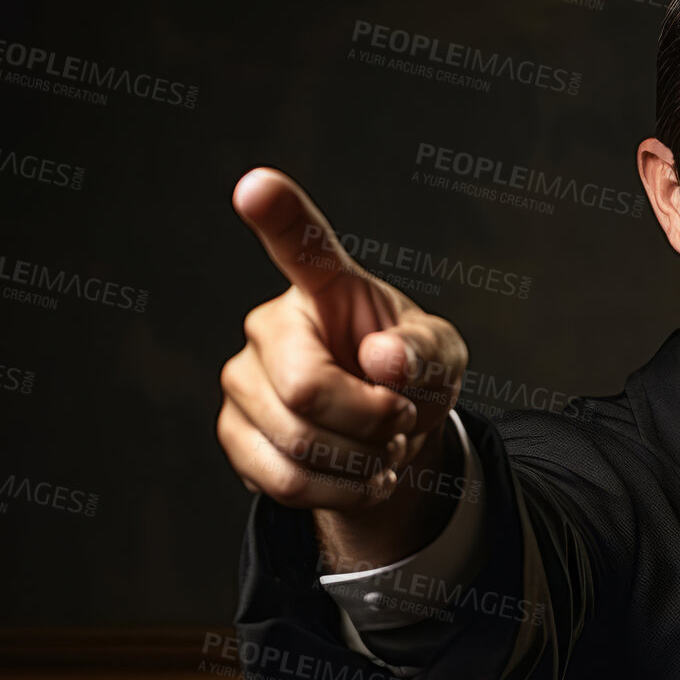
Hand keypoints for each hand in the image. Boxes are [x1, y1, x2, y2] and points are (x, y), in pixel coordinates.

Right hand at [218, 167, 467, 533]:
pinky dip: (341, 494)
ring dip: (361, 465)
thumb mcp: (441, 357)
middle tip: (399, 419)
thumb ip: (424, 352)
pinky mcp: (237, 436)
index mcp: (325, 288)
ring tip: (381, 447)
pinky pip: (285, 485)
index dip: (278, 215)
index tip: (256, 185)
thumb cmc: (412, 374)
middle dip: (371, 422)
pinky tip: (360, 476)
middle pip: (305, 392)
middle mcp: (269, 327)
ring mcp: (243, 382)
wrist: (392, 432)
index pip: (301, 245)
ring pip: (296, 448)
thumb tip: (383, 360)